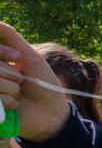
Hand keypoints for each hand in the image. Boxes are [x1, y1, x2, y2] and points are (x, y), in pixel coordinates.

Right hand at [0, 22, 70, 140]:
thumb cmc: (42, 82)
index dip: (2, 51)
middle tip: (22, 80)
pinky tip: (16, 105)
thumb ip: (8, 36)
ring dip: (11, 88)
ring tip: (19, 93)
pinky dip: (9, 101)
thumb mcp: (28, 55)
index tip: (18, 57)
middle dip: (10, 72)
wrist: (51, 111)